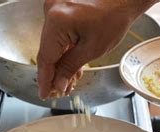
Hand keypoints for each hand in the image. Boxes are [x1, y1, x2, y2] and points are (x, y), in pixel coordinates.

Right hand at [36, 0, 157, 98]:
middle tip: (56, 92)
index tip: (45, 94)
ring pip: (52, 45)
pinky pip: (57, 36)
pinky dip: (63, 51)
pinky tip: (70, 66)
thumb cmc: (114, 17)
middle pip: (47, 51)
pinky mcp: (60, 10)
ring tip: (67, 82)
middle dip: (53, 73)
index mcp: (56, 21)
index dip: (45, 80)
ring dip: (59, 64)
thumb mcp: (92, 49)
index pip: (45, 57)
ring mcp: (54, 9)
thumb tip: (58, 84)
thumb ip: (70, 68)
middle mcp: (50, 11)